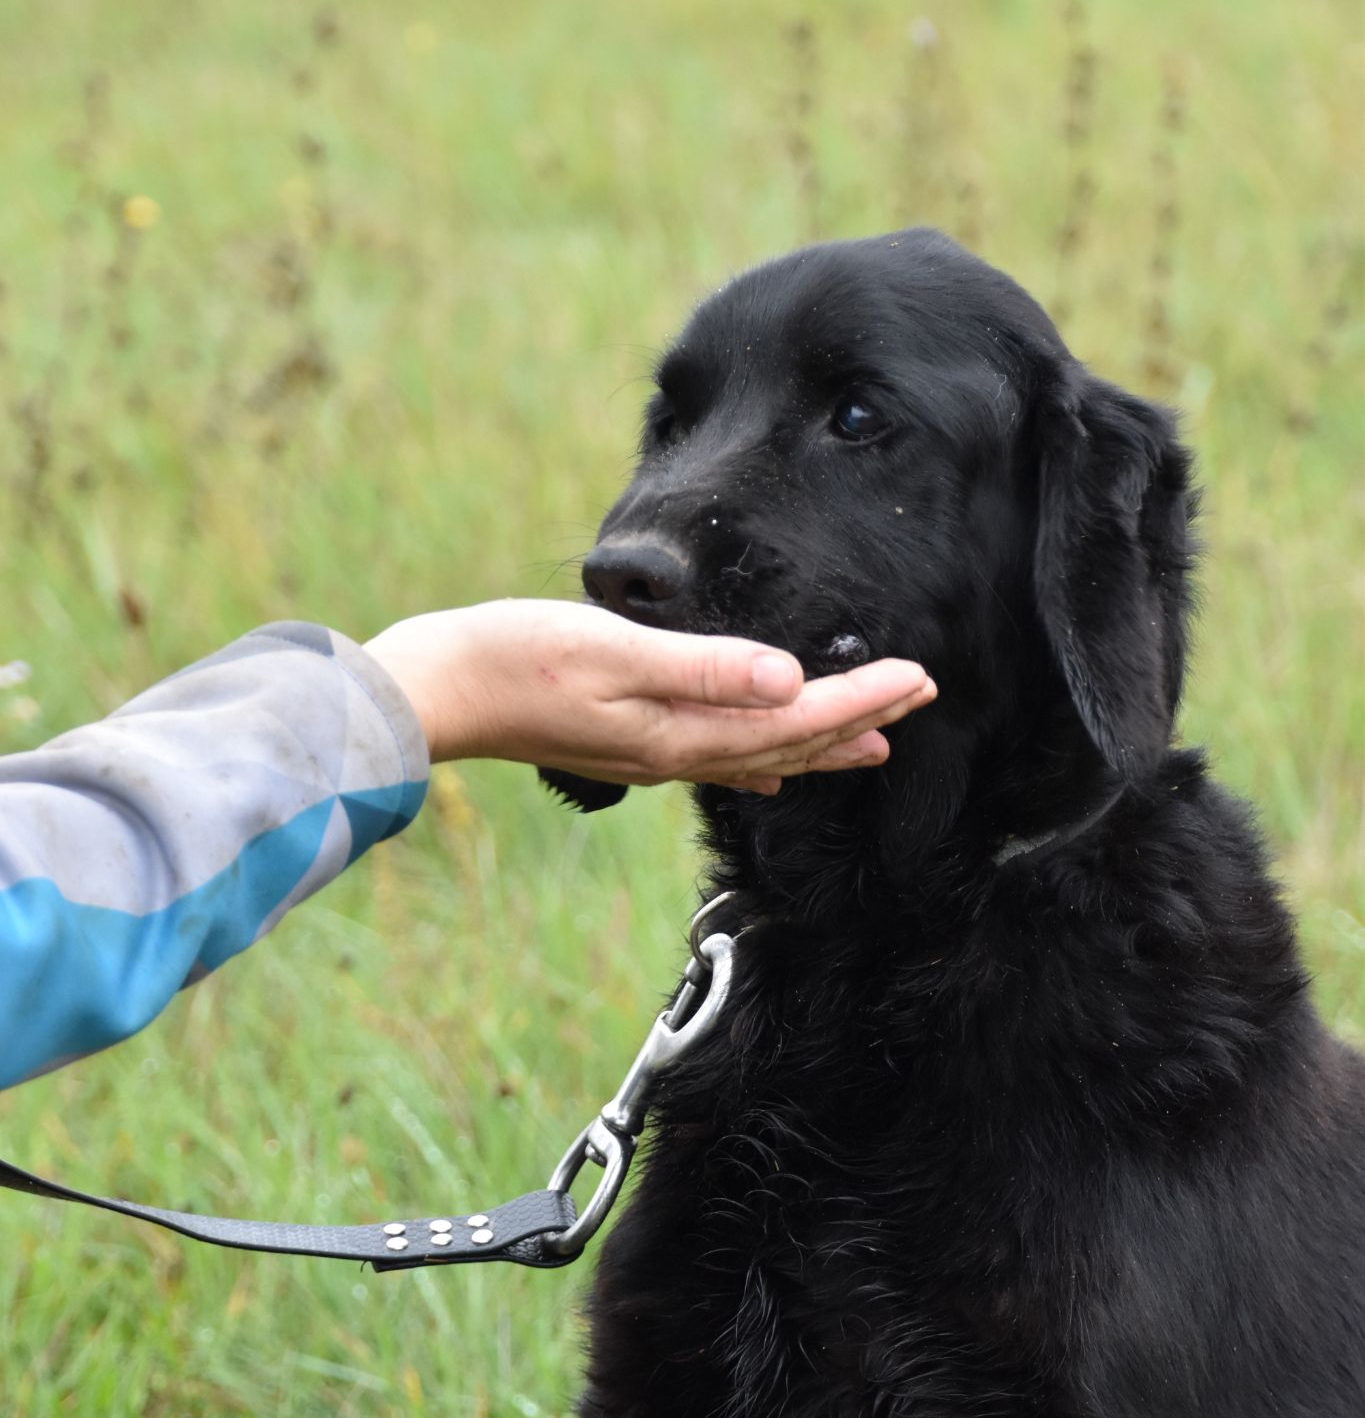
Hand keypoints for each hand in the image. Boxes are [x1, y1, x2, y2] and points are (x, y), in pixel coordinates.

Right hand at [364, 600, 935, 793]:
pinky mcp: (631, 743)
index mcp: (683, 729)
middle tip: (924, 695)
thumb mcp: (612, 652)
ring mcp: (654, 753)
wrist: (439, 692)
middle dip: (861, 718)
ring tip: (875, 739)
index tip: (920, 677)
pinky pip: (719, 758)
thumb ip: (703, 668)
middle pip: (792, 742)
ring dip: (823, 741)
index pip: (797, 717)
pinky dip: (762, 756)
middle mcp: (678, 752)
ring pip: (762, 753)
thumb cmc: (516, 659)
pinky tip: (773, 764)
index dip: (863, 698)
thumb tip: (789, 684)